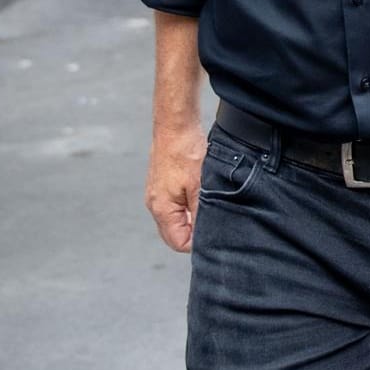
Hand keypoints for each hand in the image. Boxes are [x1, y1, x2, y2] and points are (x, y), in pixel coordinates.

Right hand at [145, 118, 207, 251]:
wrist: (174, 126)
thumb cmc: (185, 152)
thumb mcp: (200, 186)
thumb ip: (201, 213)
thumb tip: (206, 234)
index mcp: (162, 209)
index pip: (178, 242)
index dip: (197, 243)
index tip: (214, 233)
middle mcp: (155, 204)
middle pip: (174, 233)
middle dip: (193, 233)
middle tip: (214, 222)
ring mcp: (157, 194)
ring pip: (174, 219)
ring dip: (191, 218)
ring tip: (209, 207)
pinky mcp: (161, 184)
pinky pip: (173, 205)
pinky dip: (187, 206)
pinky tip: (201, 196)